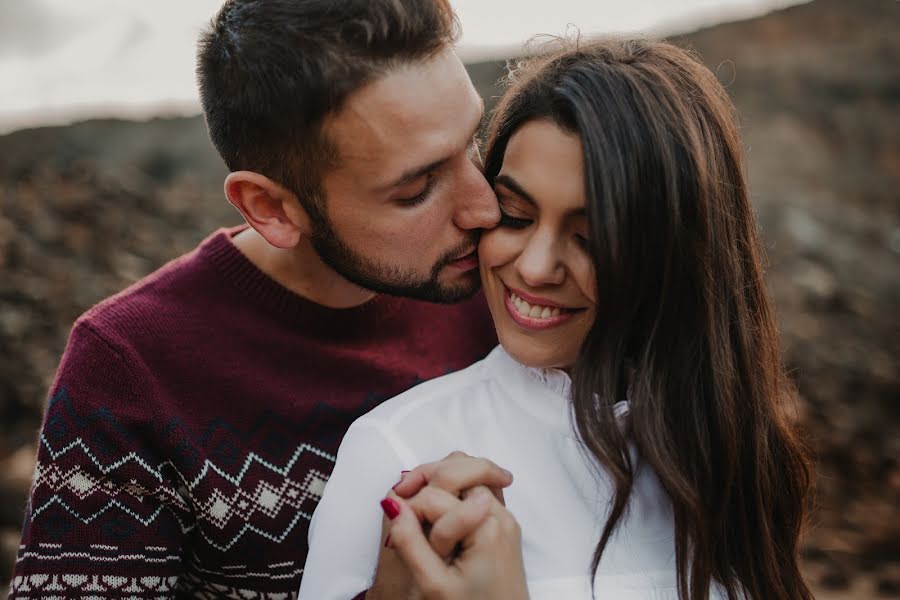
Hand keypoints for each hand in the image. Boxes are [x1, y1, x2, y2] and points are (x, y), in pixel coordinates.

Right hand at [365, 452, 514, 599]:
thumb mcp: (434, 585)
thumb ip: (411, 544)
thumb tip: (393, 505)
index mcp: (487, 528)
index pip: (434, 495)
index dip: (409, 508)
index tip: (399, 528)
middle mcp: (501, 516)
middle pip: (458, 469)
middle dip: (426, 479)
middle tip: (401, 495)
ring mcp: (504, 518)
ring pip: (469, 472)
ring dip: (441, 479)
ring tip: (418, 500)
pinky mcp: (502, 524)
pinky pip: (478, 488)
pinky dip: (455, 488)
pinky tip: (439, 505)